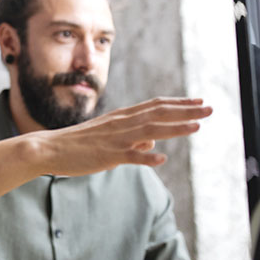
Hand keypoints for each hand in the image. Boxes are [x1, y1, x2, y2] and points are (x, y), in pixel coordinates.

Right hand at [40, 97, 212, 175]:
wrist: (49, 148)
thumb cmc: (79, 144)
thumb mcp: (108, 136)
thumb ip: (132, 137)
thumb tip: (154, 140)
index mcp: (121, 117)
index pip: (155, 105)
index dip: (178, 103)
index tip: (199, 101)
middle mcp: (121, 123)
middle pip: (159, 113)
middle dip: (186, 111)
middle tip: (209, 108)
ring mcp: (115, 139)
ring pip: (150, 130)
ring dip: (175, 128)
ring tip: (197, 126)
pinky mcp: (107, 155)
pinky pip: (130, 155)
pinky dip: (146, 155)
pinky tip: (162, 157)